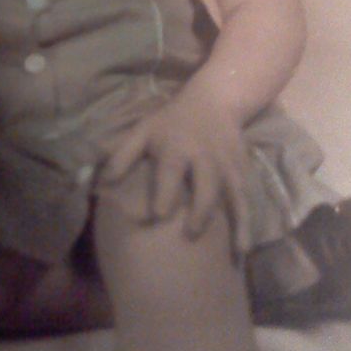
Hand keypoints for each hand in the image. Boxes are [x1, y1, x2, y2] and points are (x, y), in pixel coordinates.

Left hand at [102, 88, 251, 247]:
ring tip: (234, 250)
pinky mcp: (241, 171)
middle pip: (206, 184)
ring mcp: (226, 165)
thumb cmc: (170, 122)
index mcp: (177, 147)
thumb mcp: (143, 131)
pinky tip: (245, 248)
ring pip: (233, 193)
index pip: (171, 170)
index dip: (166, 192)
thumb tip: (101, 185)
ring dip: (236, 221)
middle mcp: (205, 157)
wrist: (214, 100)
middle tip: (191, 235)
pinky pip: (246, 198)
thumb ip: (122, 157)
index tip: (158, 215)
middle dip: (201, 210)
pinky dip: (248, 222)